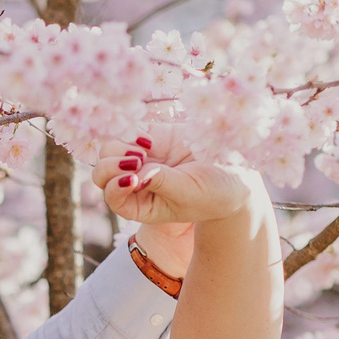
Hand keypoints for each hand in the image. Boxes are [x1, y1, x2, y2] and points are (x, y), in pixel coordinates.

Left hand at [92, 137, 263, 265]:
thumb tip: (138, 173)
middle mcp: (136, 184)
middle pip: (103, 172)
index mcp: (141, 206)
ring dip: (121, 148)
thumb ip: (162, 184)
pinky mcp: (150, 138)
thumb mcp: (188, 193)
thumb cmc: (215, 193)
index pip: (112, 196)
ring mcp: (141, 160)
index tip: (135, 176)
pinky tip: (151, 140)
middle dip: (113, 164)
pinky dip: (132, 133)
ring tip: (145, 150)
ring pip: (109, 150)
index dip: (115, 184)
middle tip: (138, 159)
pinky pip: (125, 132)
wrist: (235, 172)